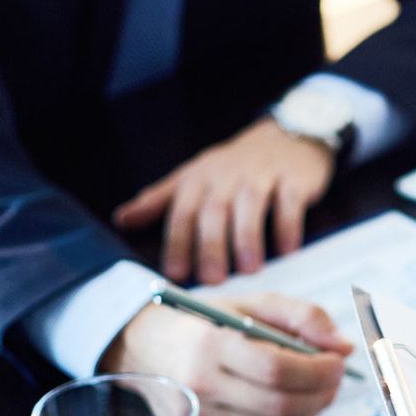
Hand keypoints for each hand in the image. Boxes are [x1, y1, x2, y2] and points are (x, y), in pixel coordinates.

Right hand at [98, 293, 350, 415]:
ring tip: (317, 386)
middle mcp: (201, 388)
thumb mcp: (251, 303)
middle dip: (322, 393)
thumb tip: (344, 346)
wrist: (146, 349)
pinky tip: (288, 399)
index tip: (338, 359)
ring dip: (311, 409)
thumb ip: (302, 316)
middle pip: (280, 405)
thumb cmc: (205, 322)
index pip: (276, 369)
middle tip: (335, 376)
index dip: (317, 369)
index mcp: (208, 347)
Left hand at [113, 117, 336, 284]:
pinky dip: (288, 225)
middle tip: (214, 279)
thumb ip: (159, 200)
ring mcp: (262, 175)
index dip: (178, 242)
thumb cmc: (235, 166)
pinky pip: (289, 201)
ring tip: (250, 269)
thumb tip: (121, 219)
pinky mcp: (293, 178)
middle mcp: (227, 175)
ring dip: (249, 238)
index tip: (175, 273)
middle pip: (215, 211)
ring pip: (251, 205)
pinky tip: (287, 250)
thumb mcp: (193, 177)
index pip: (182, 212)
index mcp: (199, 179)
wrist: (286, 136)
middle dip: (212, 246)